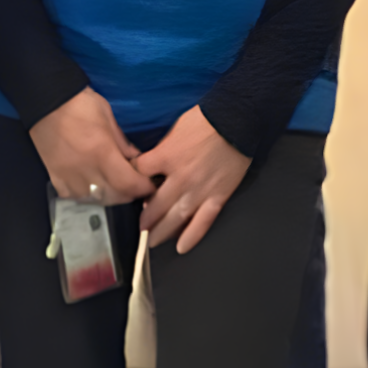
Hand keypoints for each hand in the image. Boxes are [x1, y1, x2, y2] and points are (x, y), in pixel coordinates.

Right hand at [29, 88, 155, 205]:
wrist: (45, 100)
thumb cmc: (79, 103)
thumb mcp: (107, 116)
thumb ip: (123, 142)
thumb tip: (136, 159)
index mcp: (102, 152)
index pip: (128, 183)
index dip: (143, 188)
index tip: (150, 185)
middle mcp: (85, 169)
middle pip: (114, 196)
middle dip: (129, 194)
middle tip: (136, 186)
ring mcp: (68, 175)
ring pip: (95, 200)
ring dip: (109, 197)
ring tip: (116, 187)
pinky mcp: (55, 177)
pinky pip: (74, 197)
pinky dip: (86, 196)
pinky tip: (92, 187)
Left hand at [136, 107, 251, 254]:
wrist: (236, 121)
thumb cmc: (205, 120)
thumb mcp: (175, 129)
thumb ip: (163, 149)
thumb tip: (153, 164)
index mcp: (166, 157)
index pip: (140, 174)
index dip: (133, 181)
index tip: (132, 188)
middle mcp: (180, 178)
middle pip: (155, 204)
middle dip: (145, 217)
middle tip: (140, 226)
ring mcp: (199, 190)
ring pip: (176, 218)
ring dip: (162, 232)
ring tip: (152, 241)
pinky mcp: (217, 197)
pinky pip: (202, 222)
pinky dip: (191, 236)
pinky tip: (181, 247)